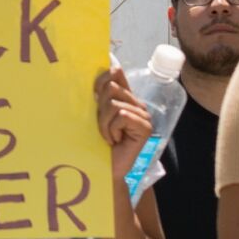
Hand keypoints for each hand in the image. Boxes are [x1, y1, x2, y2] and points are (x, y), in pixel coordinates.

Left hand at [94, 67, 151, 182]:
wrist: (103, 169)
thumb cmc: (96, 142)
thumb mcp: (95, 114)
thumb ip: (99, 94)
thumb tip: (102, 70)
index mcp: (126, 97)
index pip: (115, 73)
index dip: (101, 81)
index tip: (93, 97)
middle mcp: (137, 103)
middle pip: (111, 88)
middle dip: (100, 109)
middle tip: (102, 127)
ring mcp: (143, 115)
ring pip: (114, 104)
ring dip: (104, 123)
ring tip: (108, 136)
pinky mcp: (145, 127)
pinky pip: (121, 116)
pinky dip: (112, 130)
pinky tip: (115, 140)